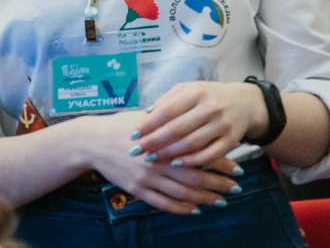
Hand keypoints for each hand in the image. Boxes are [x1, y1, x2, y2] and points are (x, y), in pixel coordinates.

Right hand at [81, 110, 239, 214]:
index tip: (237, 167)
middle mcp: (156, 162)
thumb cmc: (119, 126)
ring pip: (182, 194)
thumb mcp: (145, 119)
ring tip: (221, 201)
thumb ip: (170, 122)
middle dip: (218, 184)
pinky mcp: (136, 189)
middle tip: (236, 187)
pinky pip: (164, 204)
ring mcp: (146, 178)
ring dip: (205, 199)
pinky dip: (181, 209)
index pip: (198, 153)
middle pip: (195, 178)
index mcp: (162, 142)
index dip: (220, 162)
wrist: (92, 141)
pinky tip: (194, 210)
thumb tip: (196, 121)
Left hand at [130, 80, 265, 168]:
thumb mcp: (187, 90)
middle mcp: (210, 107)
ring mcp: (222, 124)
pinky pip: (210, 154)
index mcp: (195, 92)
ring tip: (152, 159)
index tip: (133, 135)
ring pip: (192, 143)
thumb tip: (145, 114)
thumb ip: (166, 100)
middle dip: (154, 141)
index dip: (148, 124)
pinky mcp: (232, 140)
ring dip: (169, 153)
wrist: (244, 103)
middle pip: (177, 128)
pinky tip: (177, 164)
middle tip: (137, 151)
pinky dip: (192, 161)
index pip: (166, 110)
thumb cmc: (207, 96)